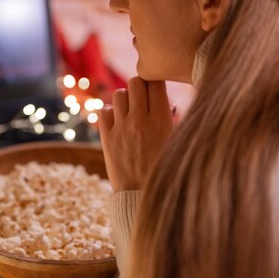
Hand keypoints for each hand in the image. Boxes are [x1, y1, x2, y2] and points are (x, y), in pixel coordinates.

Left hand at [99, 77, 172, 191]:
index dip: (156, 82)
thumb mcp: (175, 142)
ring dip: (125, 99)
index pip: (156, 83)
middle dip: (140, 86)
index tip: (156, 88)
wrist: (142, 195)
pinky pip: (104, 111)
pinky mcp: (106, 138)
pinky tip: (118, 122)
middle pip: (135, 82)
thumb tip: (165, 101)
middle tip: (143, 98)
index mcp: (162, 121)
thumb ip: (170, 119)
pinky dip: (110, 112)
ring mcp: (121, 128)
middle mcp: (140, 121)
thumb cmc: (164, 168)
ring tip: (130, 111)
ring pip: (119, 94)